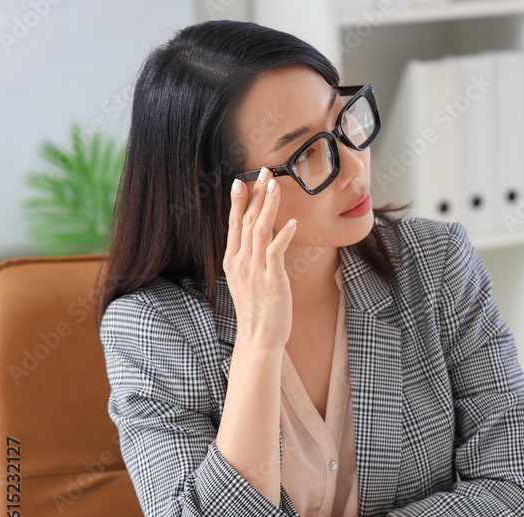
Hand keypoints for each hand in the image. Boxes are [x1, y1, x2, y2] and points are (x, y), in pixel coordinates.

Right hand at [223, 167, 297, 349]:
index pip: (234, 224)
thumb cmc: (258, 310)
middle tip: (263, 171)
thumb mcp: (248, 280)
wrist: (258, 336)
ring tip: (275, 185)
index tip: (241, 181)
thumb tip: (259, 240)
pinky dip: (282, 235)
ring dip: (268, 206)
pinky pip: (275, 251)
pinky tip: (290, 222)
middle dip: (255, 194)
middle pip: (247, 220)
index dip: (238, 201)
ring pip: (259, 229)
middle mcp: (240, 261)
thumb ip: (250, 258)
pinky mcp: (271, 278)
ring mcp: (254, 269)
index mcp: (233, 260)